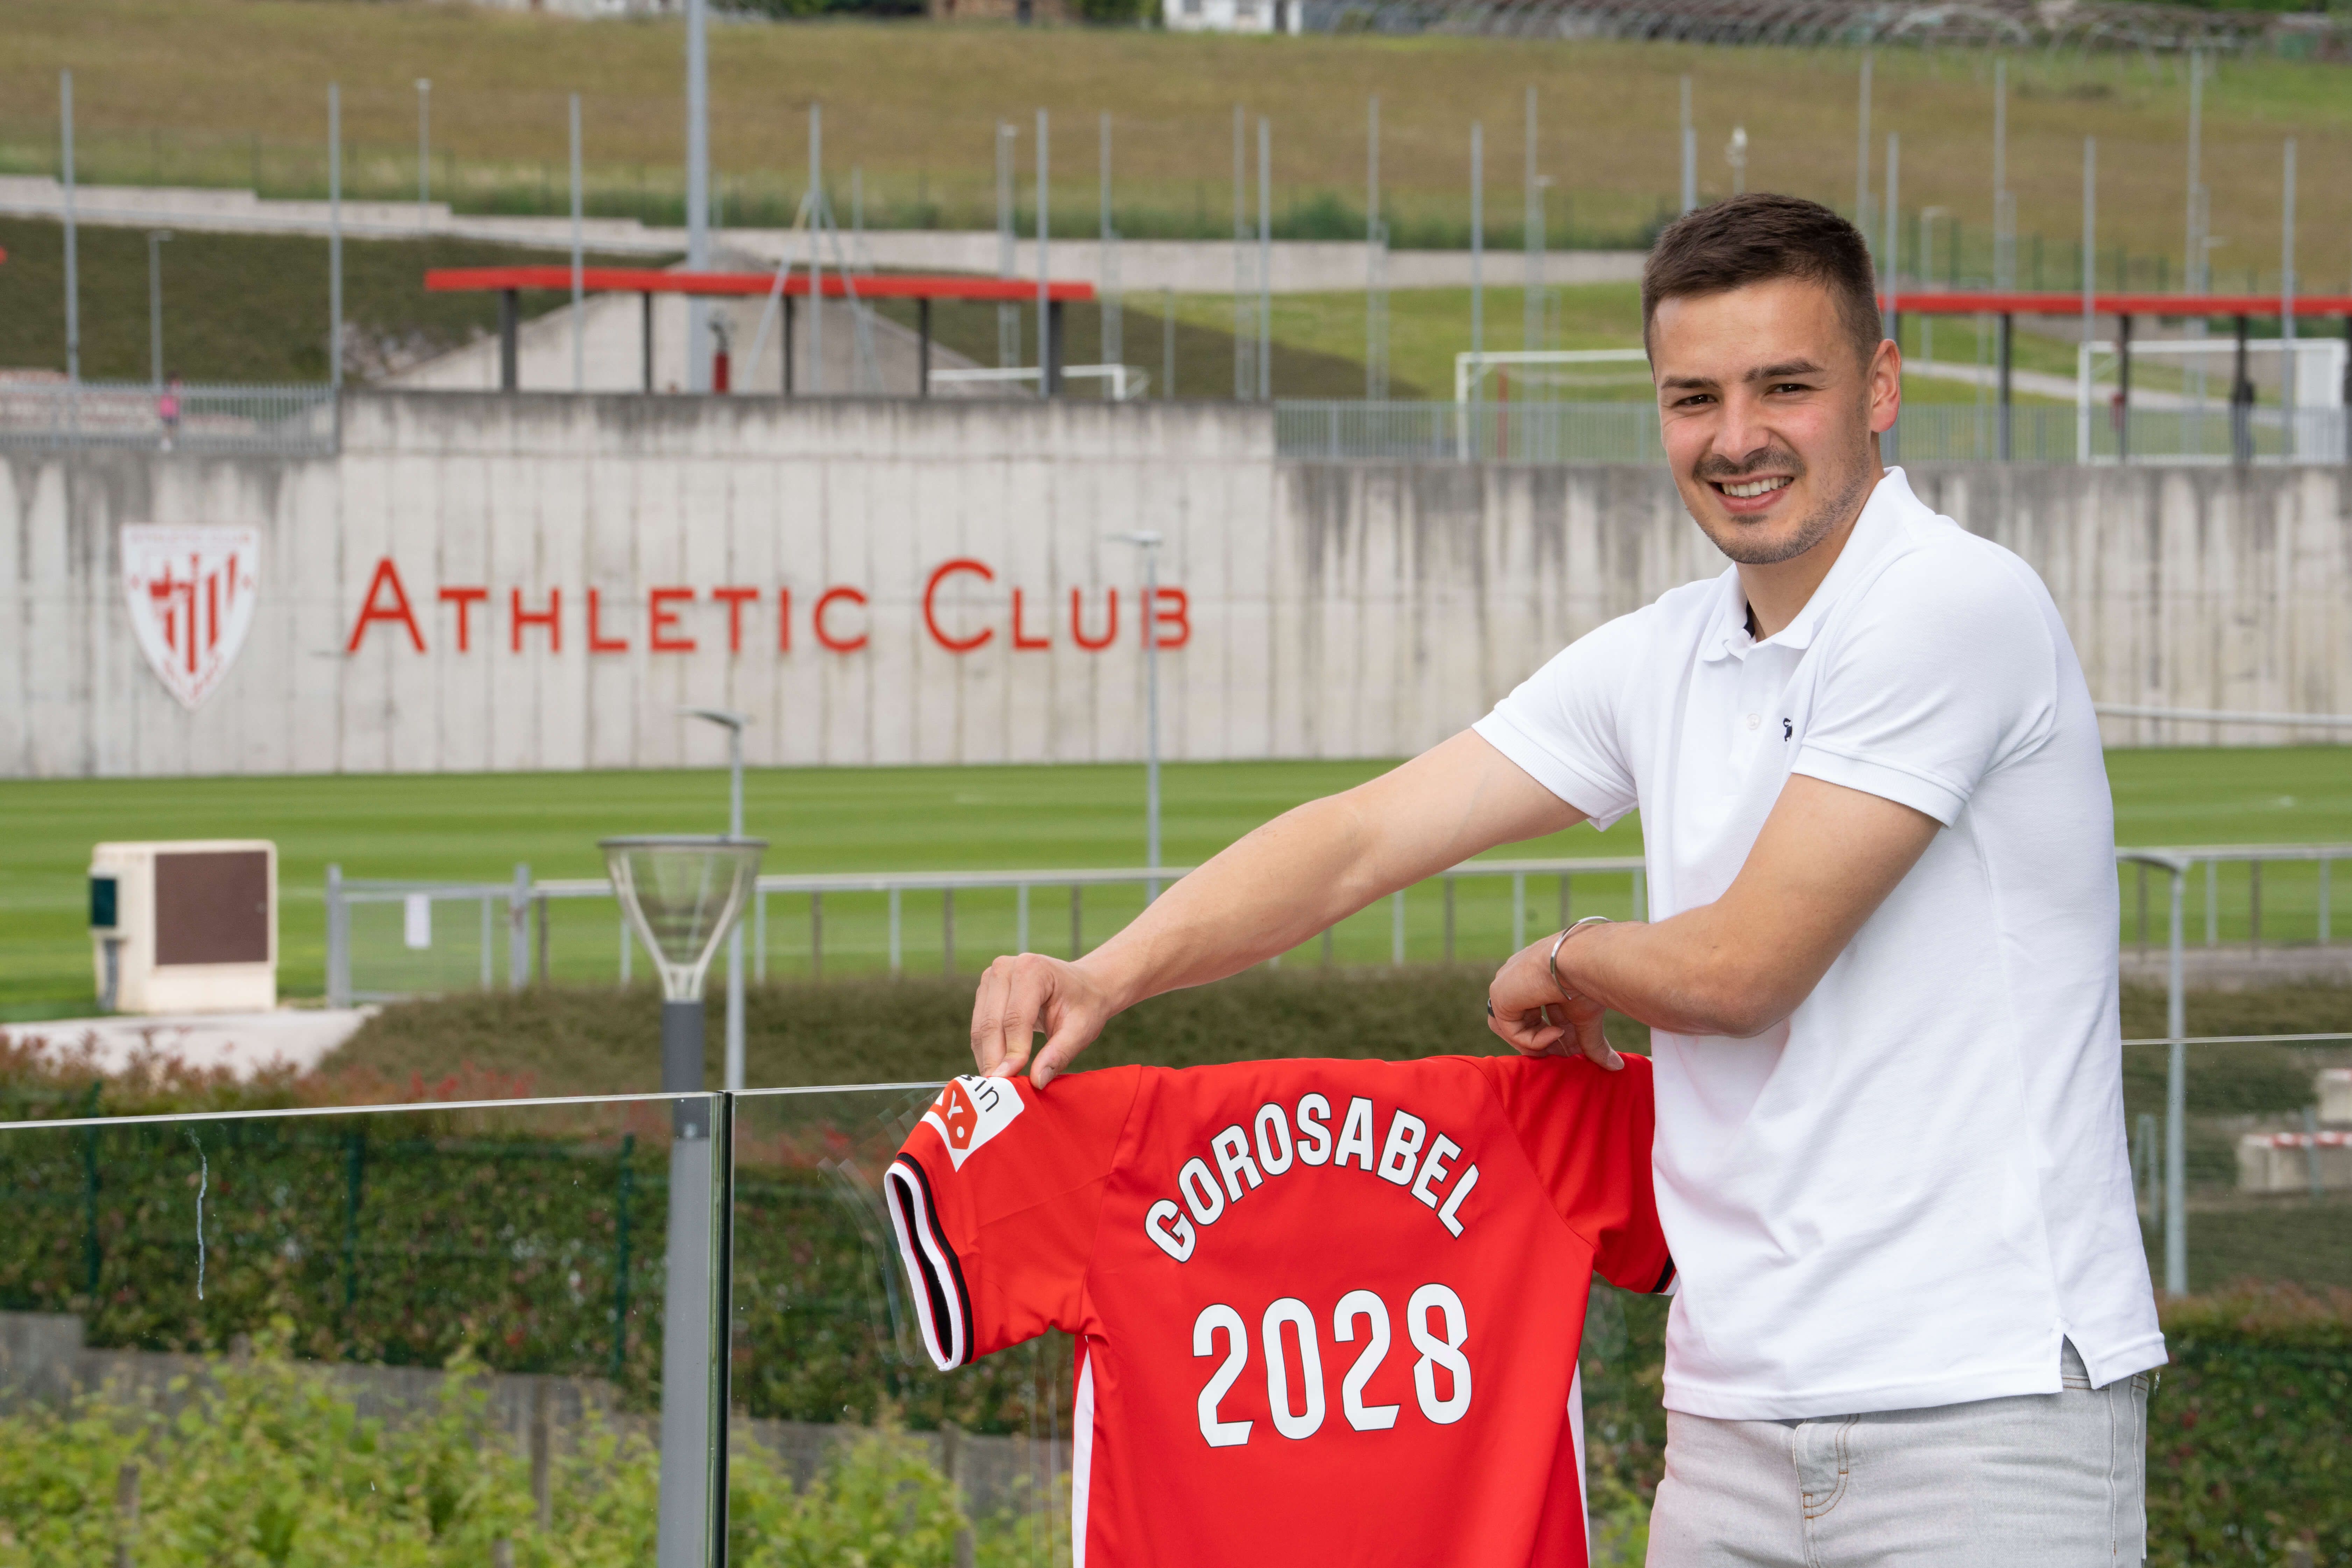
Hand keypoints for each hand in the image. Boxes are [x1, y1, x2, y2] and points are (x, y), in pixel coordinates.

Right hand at [970, 952, 1118, 1087]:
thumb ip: (1059, 1054)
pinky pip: (979, 1027)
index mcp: (1032, 969)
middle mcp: (1005, 967)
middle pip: (992, 1023)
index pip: (1015, 1018)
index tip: (1010, 1082)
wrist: (1083, 985)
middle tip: (999, 1091)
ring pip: (980, 1027)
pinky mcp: (985, 991)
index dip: (1012, 1052)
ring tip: (998, 1085)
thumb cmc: (1084, 1005)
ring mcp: (991, 977)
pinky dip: (986, 1051)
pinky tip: (997, 1069)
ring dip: (987, 1058)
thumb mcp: (1081, 1029)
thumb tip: (1037, 1082)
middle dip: (995, 1059)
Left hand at [1485, 937, 1621, 1071]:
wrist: (1581, 960)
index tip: (1573, 1052)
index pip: (1537, 1015)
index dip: (1553, 1037)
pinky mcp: (1499, 995)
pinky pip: (1511, 1030)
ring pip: (1511, 1029)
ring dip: (1537, 1045)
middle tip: (1565, 1056)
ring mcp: (1507, 986)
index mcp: (1537, 979)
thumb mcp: (1588, 1017)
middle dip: (1543, 1044)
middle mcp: (1519, 980)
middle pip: (1523, 1023)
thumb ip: (1593, 1042)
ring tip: (1559, 1044)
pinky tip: (1557, 1032)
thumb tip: (1616, 1067)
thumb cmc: (1588, 979)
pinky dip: (1534, 1040)